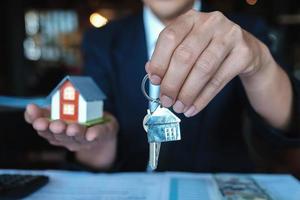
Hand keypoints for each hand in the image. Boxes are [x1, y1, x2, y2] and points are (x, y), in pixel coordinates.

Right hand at [24, 104, 118, 168]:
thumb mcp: (59, 114)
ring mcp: (84, 140)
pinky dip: (95, 134)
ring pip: (78, 138)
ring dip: (75, 133)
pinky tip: (92, 133)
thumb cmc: (77, 120)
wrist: (101, 131)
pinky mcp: (100, 136)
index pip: (44, 130)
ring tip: (72, 128)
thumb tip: (29, 107)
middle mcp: (68, 139)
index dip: (37, 122)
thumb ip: (45, 111)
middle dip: (57, 130)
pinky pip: (98, 136)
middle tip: (55, 125)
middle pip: (60, 136)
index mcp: (56, 133)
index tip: (35, 116)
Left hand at [146, 10, 268, 116]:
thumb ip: (168, 57)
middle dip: (172, 83)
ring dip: (187, 93)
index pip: (169, 37)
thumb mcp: (186, 47)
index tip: (154, 81)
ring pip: (203, 69)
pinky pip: (218, 80)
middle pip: (185, 55)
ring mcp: (230, 35)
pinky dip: (203, 98)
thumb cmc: (208, 49)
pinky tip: (193, 108)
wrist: (244, 50)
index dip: (159, 61)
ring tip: (179, 107)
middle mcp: (210, 22)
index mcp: (191, 18)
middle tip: (166, 100)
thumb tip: (152, 74)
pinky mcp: (243, 53)